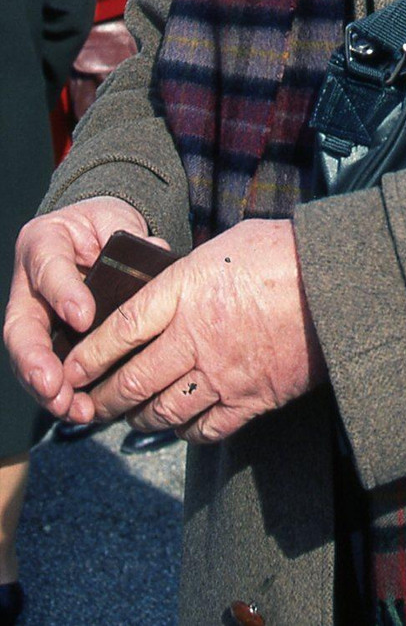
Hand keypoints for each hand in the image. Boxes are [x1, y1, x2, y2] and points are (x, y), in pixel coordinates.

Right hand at [3, 198, 152, 419]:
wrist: (94, 233)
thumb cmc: (103, 226)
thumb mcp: (114, 220)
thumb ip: (130, 239)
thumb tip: (156, 252)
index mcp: (44, 242)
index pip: (48, 267)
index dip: (63, 294)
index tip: (84, 318)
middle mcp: (29, 282)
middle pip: (21, 327)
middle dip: (36, 362)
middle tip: (56, 386)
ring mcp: (34, 314)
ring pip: (29, 357)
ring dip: (48, 389)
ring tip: (71, 409)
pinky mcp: (48, 339)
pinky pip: (48, 369)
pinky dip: (63, 393)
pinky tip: (81, 412)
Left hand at [62, 219, 325, 442]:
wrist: (339, 286)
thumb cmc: (287, 253)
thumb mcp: (228, 243)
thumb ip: (190, 270)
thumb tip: (169, 284)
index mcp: (185, 291)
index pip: (119, 330)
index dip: (88, 354)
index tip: (72, 366)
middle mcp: (195, 337)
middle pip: (131, 380)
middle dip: (103, 396)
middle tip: (89, 401)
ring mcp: (222, 374)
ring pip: (161, 411)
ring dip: (138, 417)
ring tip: (129, 415)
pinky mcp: (250, 400)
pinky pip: (203, 429)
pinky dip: (183, 432)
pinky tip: (178, 425)